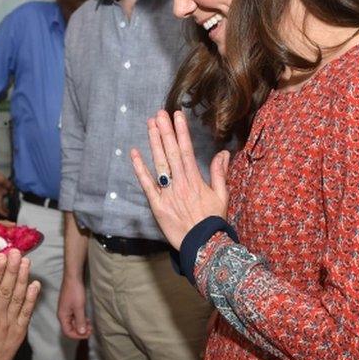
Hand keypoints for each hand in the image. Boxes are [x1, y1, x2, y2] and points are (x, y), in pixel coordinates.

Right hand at [0, 250, 40, 359]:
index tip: (1, 256)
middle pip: (5, 289)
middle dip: (12, 269)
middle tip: (16, 252)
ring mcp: (10, 324)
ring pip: (17, 297)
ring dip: (23, 278)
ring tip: (26, 262)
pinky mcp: (20, 331)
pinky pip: (27, 312)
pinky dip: (32, 298)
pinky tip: (35, 285)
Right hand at [57, 275, 90, 339]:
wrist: (73, 277)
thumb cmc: (75, 291)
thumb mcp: (79, 307)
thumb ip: (80, 320)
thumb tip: (82, 332)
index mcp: (62, 316)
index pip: (67, 332)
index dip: (77, 335)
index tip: (87, 334)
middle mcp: (63, 315)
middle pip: (70, 329)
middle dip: (80, 331)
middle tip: (91, 330)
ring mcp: (66, 310)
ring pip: (73, 323)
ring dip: (81, 326)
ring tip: (90, 325)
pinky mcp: (70, 307)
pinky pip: (74, 317)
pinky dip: (81, 320)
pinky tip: (87, 319)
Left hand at [130, 110, 230, 249]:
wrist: (203, 246)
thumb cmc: (213, 221)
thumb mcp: (222, 196)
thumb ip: (220, 173)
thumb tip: (223, 153)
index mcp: (196, 180)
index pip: (187, 150)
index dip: (181, 132)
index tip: (177, 116)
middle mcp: (181, 183)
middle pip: (171, 152)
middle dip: (165, 131)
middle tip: (159, 113)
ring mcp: (168, 193)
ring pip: (160, 163)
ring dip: (154, 142)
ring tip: (150, 124)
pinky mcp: (157, 205)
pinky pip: (147, 184)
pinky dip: (140, 168)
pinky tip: (135, 153)